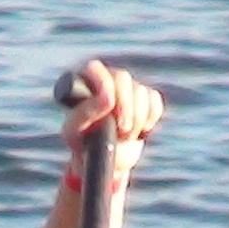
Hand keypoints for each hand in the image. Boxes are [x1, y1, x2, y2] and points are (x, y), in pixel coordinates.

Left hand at [58, 60, 161, 185]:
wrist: (104, 159)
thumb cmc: (83, 143)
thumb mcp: (74, 132)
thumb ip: (85, 113)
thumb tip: (107, 99)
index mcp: (82, 82)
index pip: (94, 68)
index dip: (104, 83)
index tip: (109, 104)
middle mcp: (106, 79)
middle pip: (122, 77)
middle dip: (125, 106)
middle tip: (123, 130)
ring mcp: (127, 87)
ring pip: (140, 91)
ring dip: (137, 118)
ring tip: (125, 136)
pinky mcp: (145, 98)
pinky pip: (154, 100)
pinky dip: (150, 118)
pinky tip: (140, 131)